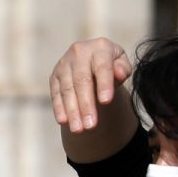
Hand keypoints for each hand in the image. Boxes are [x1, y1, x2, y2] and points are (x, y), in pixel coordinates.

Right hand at [50, 37, 132, 162]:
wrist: (93, 59)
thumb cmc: (112, 65)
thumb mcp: (122, 65)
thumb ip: (123, 69)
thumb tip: (120, 73)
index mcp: (100, 47)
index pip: (102, 67)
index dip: (104, 84)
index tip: (106, 102)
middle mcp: (79, 52)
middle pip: (82, 81)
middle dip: (86, 105)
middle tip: (91, 126)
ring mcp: (64, 64)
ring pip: (67, 89)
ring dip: (72, 111)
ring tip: (79, 129)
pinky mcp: (54, 76)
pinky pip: (56, 94)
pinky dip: (59, 108)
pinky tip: (63, 122)